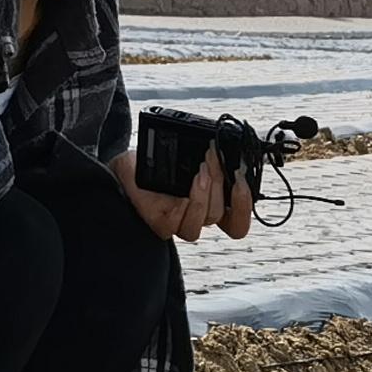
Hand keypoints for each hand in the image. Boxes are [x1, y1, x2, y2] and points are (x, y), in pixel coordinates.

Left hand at [107, 144, 235, 244]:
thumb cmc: (157, 158)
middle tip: (213, 158)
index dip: (244, 207)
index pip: (237, 223)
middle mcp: (196, 216)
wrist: (127, 162)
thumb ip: (212, 156)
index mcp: (210, 204)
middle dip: (219, 183)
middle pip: (220, 214)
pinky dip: (184, 206)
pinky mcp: (158, 223)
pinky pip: (175, 225)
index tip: (241, 181)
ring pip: (202, 221)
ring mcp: (178, 223)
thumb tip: (231, 147)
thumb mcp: (189, 153)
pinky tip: (183, 189)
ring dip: (205, 194)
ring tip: (200, 170)